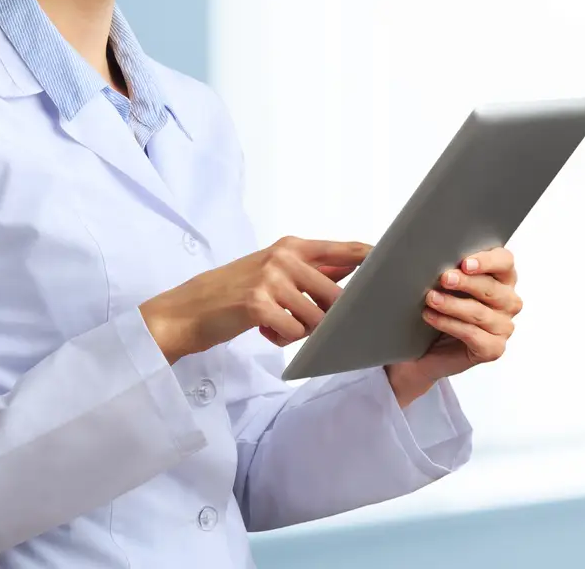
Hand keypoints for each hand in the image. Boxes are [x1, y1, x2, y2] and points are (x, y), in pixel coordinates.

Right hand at [139, 236, 371, 362]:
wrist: (187, 310)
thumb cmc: (234, 292)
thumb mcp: (274, 272)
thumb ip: (311, 272)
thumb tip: (354, 272)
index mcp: (291, 246)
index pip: (346, 249)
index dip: (373, 259)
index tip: (397, 267)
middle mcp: (284, 257)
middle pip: (337, 294)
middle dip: (331, 317)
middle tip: (308, 321)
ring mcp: (271, 279)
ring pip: (317, 318)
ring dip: (301, 330)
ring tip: (276, 324)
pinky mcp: (258, 304)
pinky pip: (294, 331)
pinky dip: (283, 338)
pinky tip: (264, 330)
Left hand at [385, 246, 520, 401]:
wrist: (425, 348)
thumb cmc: (440, 307)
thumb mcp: (446, 283)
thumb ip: (451, 267)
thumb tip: (436, 253)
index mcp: (503, 277)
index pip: (504, 261)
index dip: (487, 261)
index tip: (465, 263)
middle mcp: (508, 301)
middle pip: (492, 288)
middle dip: (466, 282)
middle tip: (444, 278)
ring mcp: (503, 327)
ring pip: (479, 312)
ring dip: (452, 304)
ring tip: (431, 298)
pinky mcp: (493, 348)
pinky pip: (472, 334)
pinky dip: (449, 324)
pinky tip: (431, 316)